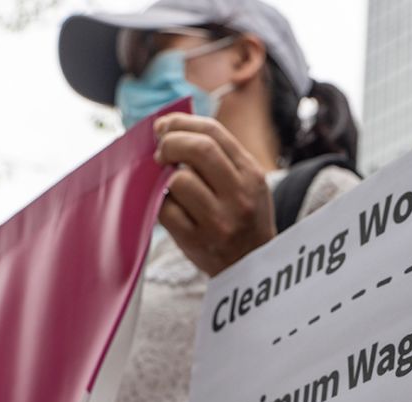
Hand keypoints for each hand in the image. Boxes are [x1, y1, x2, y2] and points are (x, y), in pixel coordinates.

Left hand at [153, 114, 275, 276]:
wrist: (250, 267)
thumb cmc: (243, 218)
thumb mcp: (247, 182)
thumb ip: (219, 155)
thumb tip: (171, 128)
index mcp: (251, 174)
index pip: (214, 133)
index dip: (182, 123)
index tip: (164, 127)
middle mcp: (239, 196)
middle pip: (198, 149)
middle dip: (170, 143)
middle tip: (161, 152)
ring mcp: (218, 221)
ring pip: (179, 180)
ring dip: (166, 177)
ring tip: (170, 183)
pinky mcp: (196, 241)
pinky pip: (166, 209)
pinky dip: (161, 202)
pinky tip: (169, 204)